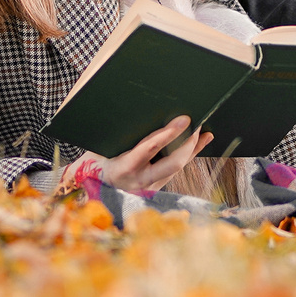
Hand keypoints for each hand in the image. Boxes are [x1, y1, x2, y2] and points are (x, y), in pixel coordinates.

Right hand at [63, 114, 209, 195]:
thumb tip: (143, 109)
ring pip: (178, 167)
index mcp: (123, 168)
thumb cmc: (95, 161)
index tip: (184, 119)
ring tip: (205, 131)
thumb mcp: (103, 147)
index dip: (168, 133)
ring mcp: (149, 187)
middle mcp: (139, 182)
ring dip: (192, 147)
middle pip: (172, 163)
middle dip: (188, 142)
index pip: (150, 149)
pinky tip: (202, 141)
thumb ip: (124, 135)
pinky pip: (176, 169)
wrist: (90, 187)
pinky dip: (190, 154)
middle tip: (197, 122)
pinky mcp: (156, 187)